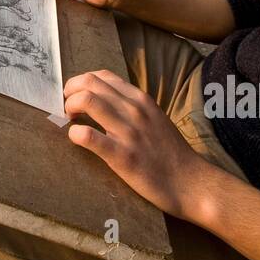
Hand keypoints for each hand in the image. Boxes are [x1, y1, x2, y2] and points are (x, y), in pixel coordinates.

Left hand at [63, 69, 204, 218]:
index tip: (76, 96)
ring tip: (70, 120)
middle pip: (88, 83)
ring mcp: (128, 132)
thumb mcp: (154, 118)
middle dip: (70, 92)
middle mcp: (134, 110)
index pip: (102, 76)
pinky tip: (76, 138)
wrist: (192, 183)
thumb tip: (104, 101)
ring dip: (69, 108)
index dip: (81, 83)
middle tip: (68, 109)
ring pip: (86, 101)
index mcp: (141, 99)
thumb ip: (132, 107)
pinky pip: (89, 136)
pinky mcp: (123, 156)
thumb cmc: (170, 153)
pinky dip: (75, 134)